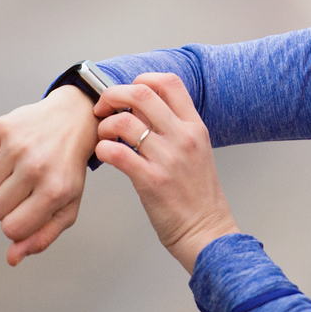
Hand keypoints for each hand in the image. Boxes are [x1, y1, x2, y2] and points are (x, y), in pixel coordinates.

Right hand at [0, 84, 98, 264]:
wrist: (72, 119)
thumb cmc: (68, 168)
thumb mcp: (67, 205)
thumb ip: (42, 236)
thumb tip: (12, 258)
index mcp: (55, 191)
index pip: (12, 229)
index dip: (16, 224)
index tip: (29, 209)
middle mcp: (36, 167)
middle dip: (7, 204)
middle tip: (26, 186)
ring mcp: (18, 145)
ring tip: (18, 170)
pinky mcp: (2, 127)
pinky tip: (9, 154)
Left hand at [94, 73, 239, 273]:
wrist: (207, 232)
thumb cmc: (198, 196)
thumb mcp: (197, 152)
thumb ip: (174, 129)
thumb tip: (143, 112)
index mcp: (195, 127)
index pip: (169, 82)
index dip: (142, 79)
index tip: (128, 93)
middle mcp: (183, 137)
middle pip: (141, 93)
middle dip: (113, 95)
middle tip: (103, 108)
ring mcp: (168, 158)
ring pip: (124, 121)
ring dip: (105, 125)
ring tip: (103, 136)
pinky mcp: (151, 180)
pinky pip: (116, 152)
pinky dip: (103, 149)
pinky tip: (105, 155)